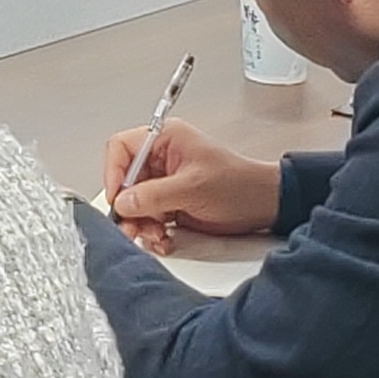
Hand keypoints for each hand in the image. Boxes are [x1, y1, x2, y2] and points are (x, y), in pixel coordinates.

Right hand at [104, 122, 282, 247]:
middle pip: (125, 180)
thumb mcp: (193, 188)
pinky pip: (149, 216)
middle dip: (129, 206)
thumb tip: (124, 202)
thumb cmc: (239, 185)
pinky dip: (152, 230)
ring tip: (153, 235)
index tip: (118, 198)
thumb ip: (154, 195)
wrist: (264, 206)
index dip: (113, 173)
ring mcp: (166, 182)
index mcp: (166, 139)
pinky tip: (163, 238)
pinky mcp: (172, 202)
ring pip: (135, 202)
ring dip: (140, 223)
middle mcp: (162, 158)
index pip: (122, 148)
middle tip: (132, 225)